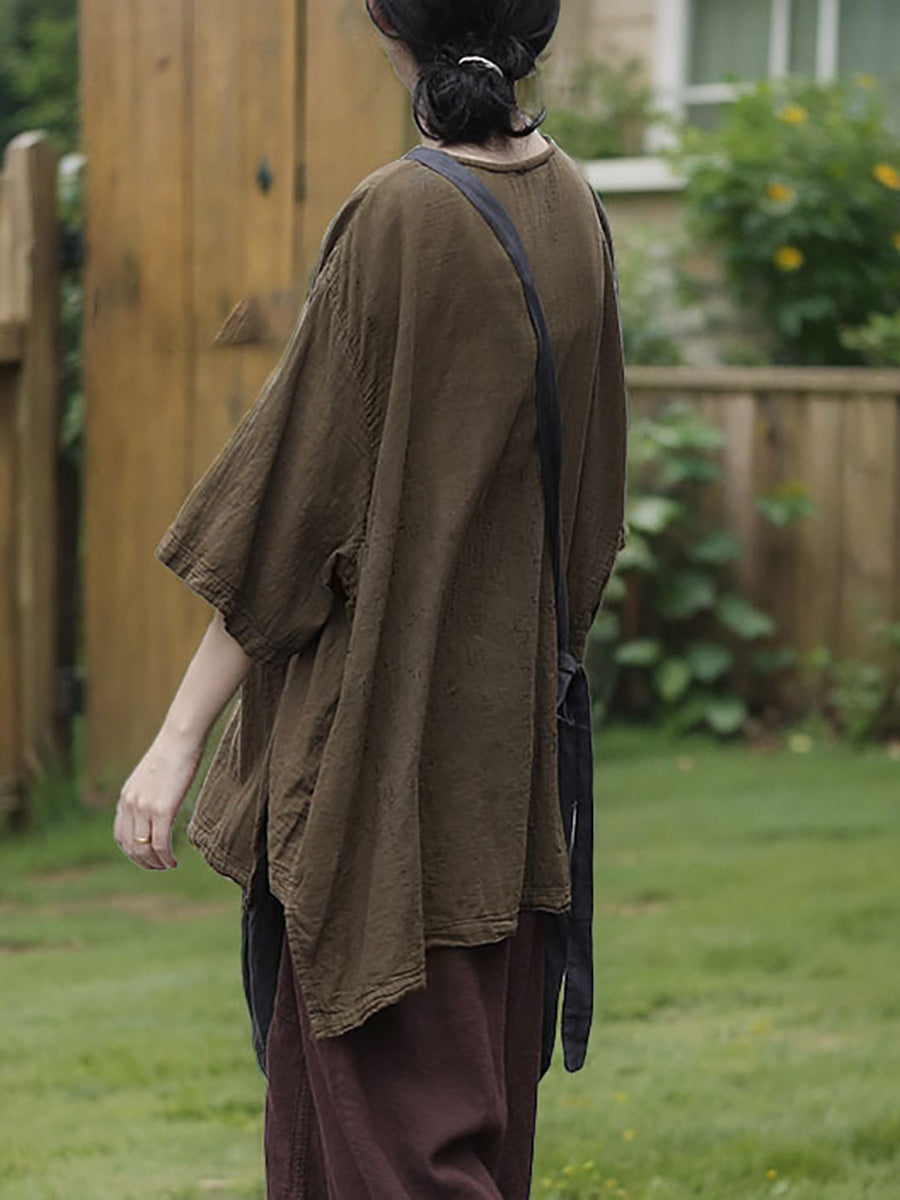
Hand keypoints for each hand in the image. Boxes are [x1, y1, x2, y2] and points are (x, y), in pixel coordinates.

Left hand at [113, 724, 205, 868]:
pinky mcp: (162, 810)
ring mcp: (144, 808)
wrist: (179, 738)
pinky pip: (160, 843)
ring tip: (167, 866)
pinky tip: (174, 862)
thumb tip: (159, 800)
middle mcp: (130, 805)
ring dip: (154, 863)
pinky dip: (165, 858)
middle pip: (130, 846)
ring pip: (143, 849)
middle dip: (143, 862)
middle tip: (158, 867)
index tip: (147, 857)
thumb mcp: (152, 775)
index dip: (132, 851)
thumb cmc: (172, 752)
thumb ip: (149, 791)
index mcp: (126, 797)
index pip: (120, 835)